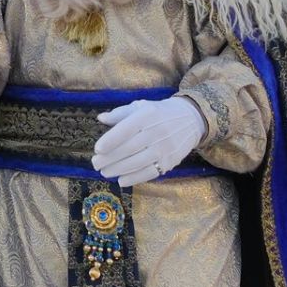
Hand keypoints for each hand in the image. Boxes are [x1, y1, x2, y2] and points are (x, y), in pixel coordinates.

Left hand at [92, 95, 206, 186]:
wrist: (191, 120)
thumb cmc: (159, 112)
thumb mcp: (140, 106)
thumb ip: (120, 113)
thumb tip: (101, 118)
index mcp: (146, 116)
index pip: (126, 129)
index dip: (110, 140)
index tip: (97, 149)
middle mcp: (156, 132)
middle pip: (129, 149)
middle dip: (109, 158)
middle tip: (95, 164)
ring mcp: (164, 148)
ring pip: (138, 163)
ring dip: (118, 170)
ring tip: (104, 172)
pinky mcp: (170, 162)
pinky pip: (150, 173)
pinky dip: (134, 178)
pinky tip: (121, 180)